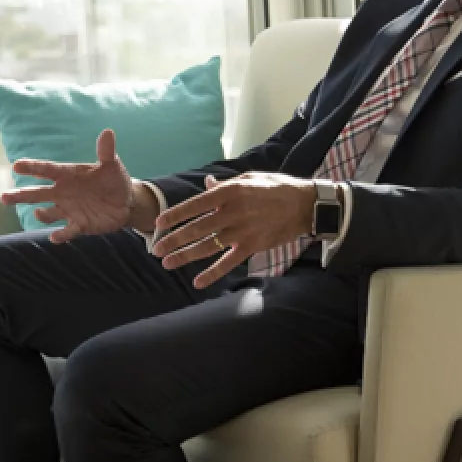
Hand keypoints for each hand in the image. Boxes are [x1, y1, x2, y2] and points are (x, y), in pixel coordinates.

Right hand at [1, 129, 133, 242]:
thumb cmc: (114, 180)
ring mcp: (69, 210)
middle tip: (2, 197)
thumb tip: (107, 132)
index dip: (32, 168)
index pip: (46, 170)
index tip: (16, 165)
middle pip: (37, 194)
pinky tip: (54, 236)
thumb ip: (106, 152)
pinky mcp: (79, 225)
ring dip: (42, 214)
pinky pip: (66, 231)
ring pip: (47, 213)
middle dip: (20, 195)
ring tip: (38, 213)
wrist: (126, 203)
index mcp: (67, 175)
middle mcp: (63, 193)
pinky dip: (60, 235)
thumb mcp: (112, 166)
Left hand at [152, 172, 314, 288]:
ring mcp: (243, 230)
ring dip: (185, 256)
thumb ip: (225, 185)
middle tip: (156, 249)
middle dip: (174, 240)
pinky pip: (228, 262)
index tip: (158, 224)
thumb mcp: (249, 178)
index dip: (175, 215)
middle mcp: (233, 211)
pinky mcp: (253, 246)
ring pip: (208, 246)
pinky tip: (198, 282)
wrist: (305, 205)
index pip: (195, 204)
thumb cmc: (276, 188)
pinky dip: (212, 273)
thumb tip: (206, 185)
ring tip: (167, 263)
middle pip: (197, 228)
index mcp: (230, 191)